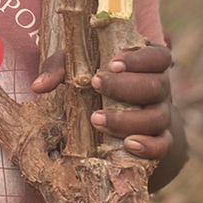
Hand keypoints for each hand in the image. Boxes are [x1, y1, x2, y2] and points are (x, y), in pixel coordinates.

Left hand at [32, 44, 174, 160]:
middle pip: (156, 86)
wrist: (117, 115)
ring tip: (97, 120)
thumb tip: (38, 86)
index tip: (112, 63)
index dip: (139, 59)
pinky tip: (128, 145)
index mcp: (149, 64)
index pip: (158, 56)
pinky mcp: (161, 140)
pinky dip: (149, 146)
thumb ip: (61, 69)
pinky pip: (163, 145)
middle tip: (95, 85)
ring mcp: (162, 115)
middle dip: (124, 87)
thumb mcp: (79, 68)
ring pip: (157, 117)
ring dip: (127, 119)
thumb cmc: (97, 82)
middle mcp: (161, 88)